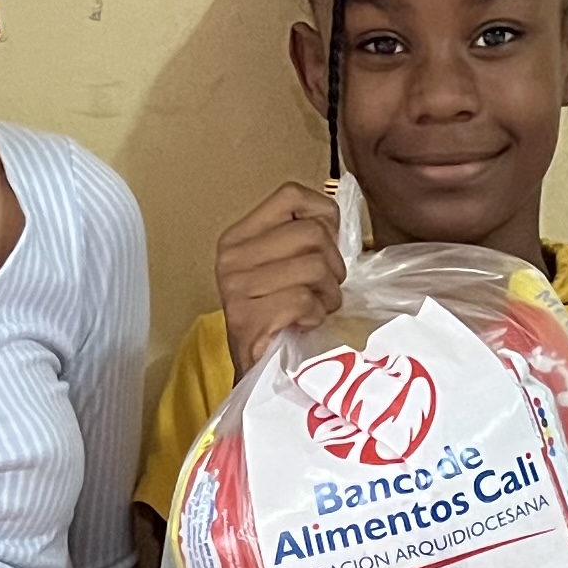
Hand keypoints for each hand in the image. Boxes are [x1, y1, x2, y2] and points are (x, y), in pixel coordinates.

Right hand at [213, 180, 347, 374]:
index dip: (323, 216)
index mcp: (239, 236)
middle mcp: (232, 256)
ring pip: (313, 266)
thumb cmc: (279, 318)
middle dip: (333, 265)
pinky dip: (316, 316)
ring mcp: (236, 287)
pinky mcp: (247, 317)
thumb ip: (302, 239)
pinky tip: (304, 324)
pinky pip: (304, 300)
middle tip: (325, 290)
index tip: (326, 247)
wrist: (257, 372)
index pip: (290, 195)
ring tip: (317, 309)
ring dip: (328, 294)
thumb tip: (334, 220)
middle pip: (311, 232)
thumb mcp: (284, 269)